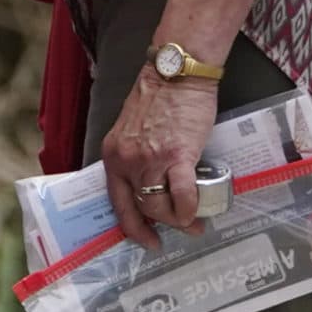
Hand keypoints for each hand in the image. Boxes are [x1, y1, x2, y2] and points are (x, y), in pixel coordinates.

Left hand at [102, 66, 219, 247]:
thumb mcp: (133, 130)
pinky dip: (189, 207)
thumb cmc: (161, 96)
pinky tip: (198, 209)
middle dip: (162, 225)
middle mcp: (127, 160)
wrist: (178, 72)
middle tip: (182, 228)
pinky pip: (182, 194)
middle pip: (141, 208)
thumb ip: (137, 156)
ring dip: (179, 219)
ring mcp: (150, 159)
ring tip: (195, 220)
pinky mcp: (177, 155)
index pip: (118, 202)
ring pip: (159, 206)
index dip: (132, 227)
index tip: (146, 239)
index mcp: (113, 155)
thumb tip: (154, 184)